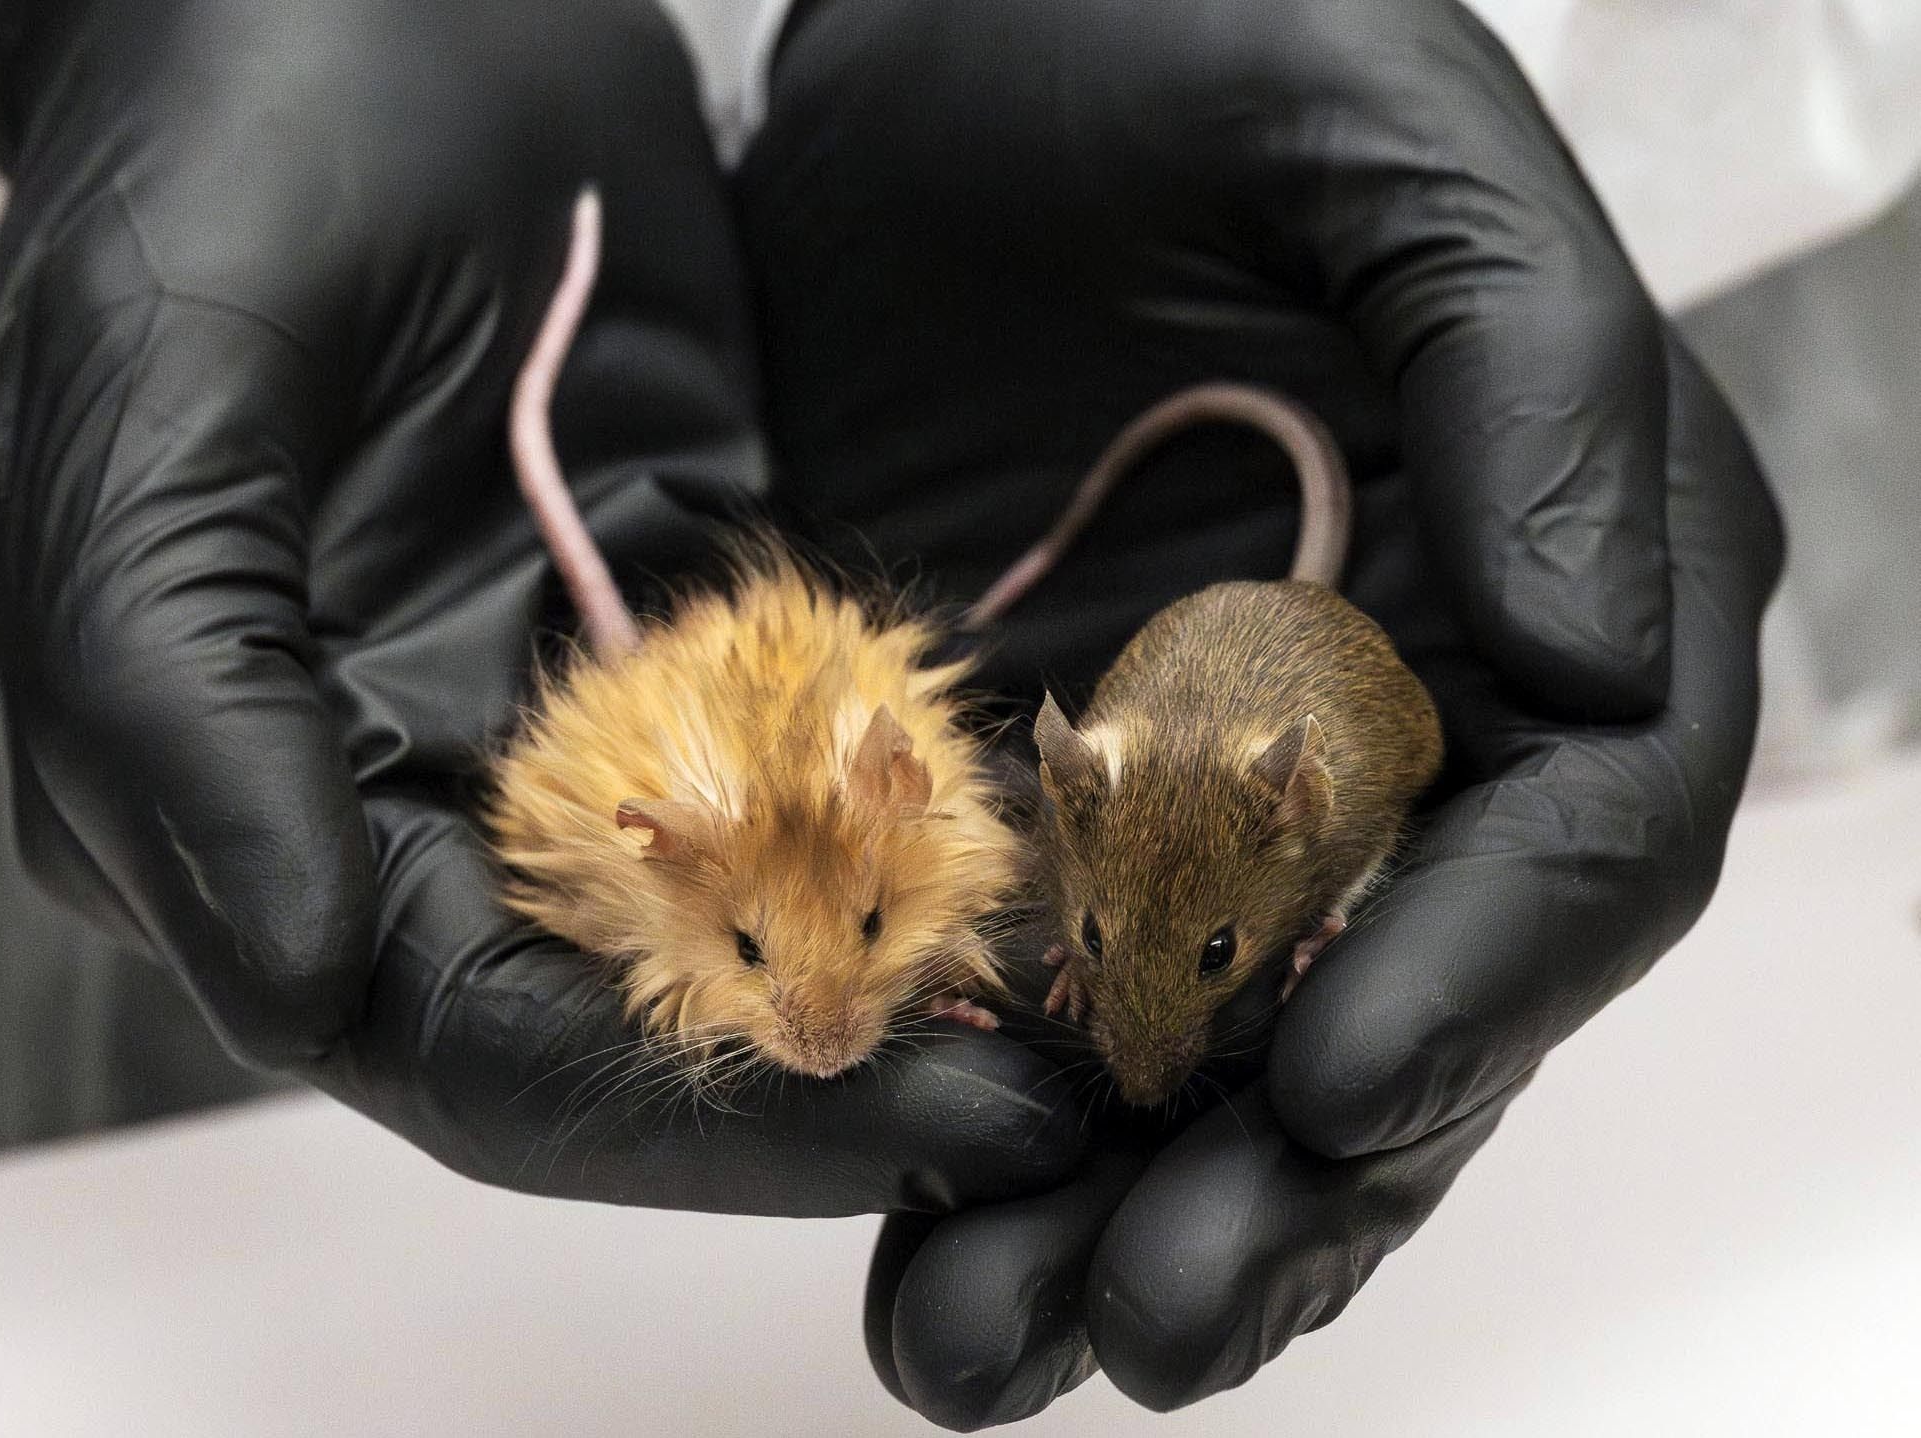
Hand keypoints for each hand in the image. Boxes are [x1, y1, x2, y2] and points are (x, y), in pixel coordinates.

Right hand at [0, 0, 1083, 1213]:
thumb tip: (289, 993)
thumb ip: (180, 712)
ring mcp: (554, 731)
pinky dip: (916, 844)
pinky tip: (1052, 871)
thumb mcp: (154, 408)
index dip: (686, 1127)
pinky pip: (804, 781)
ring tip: (1084, 1034)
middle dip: (827, 1083)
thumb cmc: (217, 163)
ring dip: (897, 989)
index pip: (469, 1056)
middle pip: (623, 1034)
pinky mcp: (678, 641)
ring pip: (733, 936)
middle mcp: (403, 812)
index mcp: (242, 811)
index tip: (922, 1136)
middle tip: (1047, 1118)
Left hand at [738, 0, 1782, 1420]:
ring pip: (1216, 1058)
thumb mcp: (1371, 143)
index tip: (1334, 1100)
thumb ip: (1541, 374)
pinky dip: (986, 1135)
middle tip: (1142, 1328)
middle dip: (1283, 1191)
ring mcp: (1219, 776)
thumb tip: (1620, 668)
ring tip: (987, 1349)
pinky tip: (911, 1239)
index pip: (1582, 835)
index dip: (1480, 985)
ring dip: (1121, 1220)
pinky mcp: (1042, 794)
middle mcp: (1407, 709)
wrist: (923, 48)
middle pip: (1399, 1005)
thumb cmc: (1157, 34)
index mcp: (1550, 570)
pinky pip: (1042, 1004)